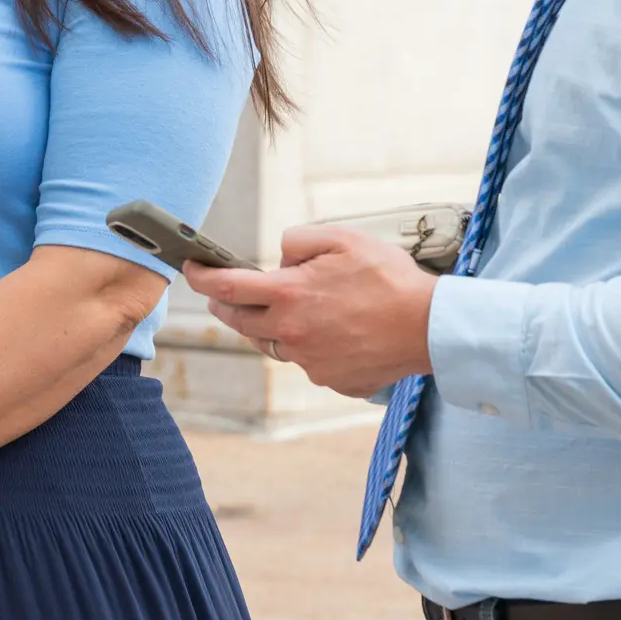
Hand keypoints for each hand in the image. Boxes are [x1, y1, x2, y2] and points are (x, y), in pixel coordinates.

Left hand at [186, 225, 437, 397]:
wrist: (430, 327)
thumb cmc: (389, 278)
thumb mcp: (342, 239)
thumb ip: (299, 241)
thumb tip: (279, 256)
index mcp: (289, 295)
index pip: (226, 288)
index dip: (201, 278)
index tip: (190, 269)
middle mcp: (292, 334)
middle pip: (239, 322)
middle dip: (225, 305)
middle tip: (224, 293)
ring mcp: (310, 362)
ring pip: (272, 344)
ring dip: (268, 326)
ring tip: (286, 309)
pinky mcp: (331, 380)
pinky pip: (307, 362)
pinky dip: (310, 347)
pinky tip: (333, 332)